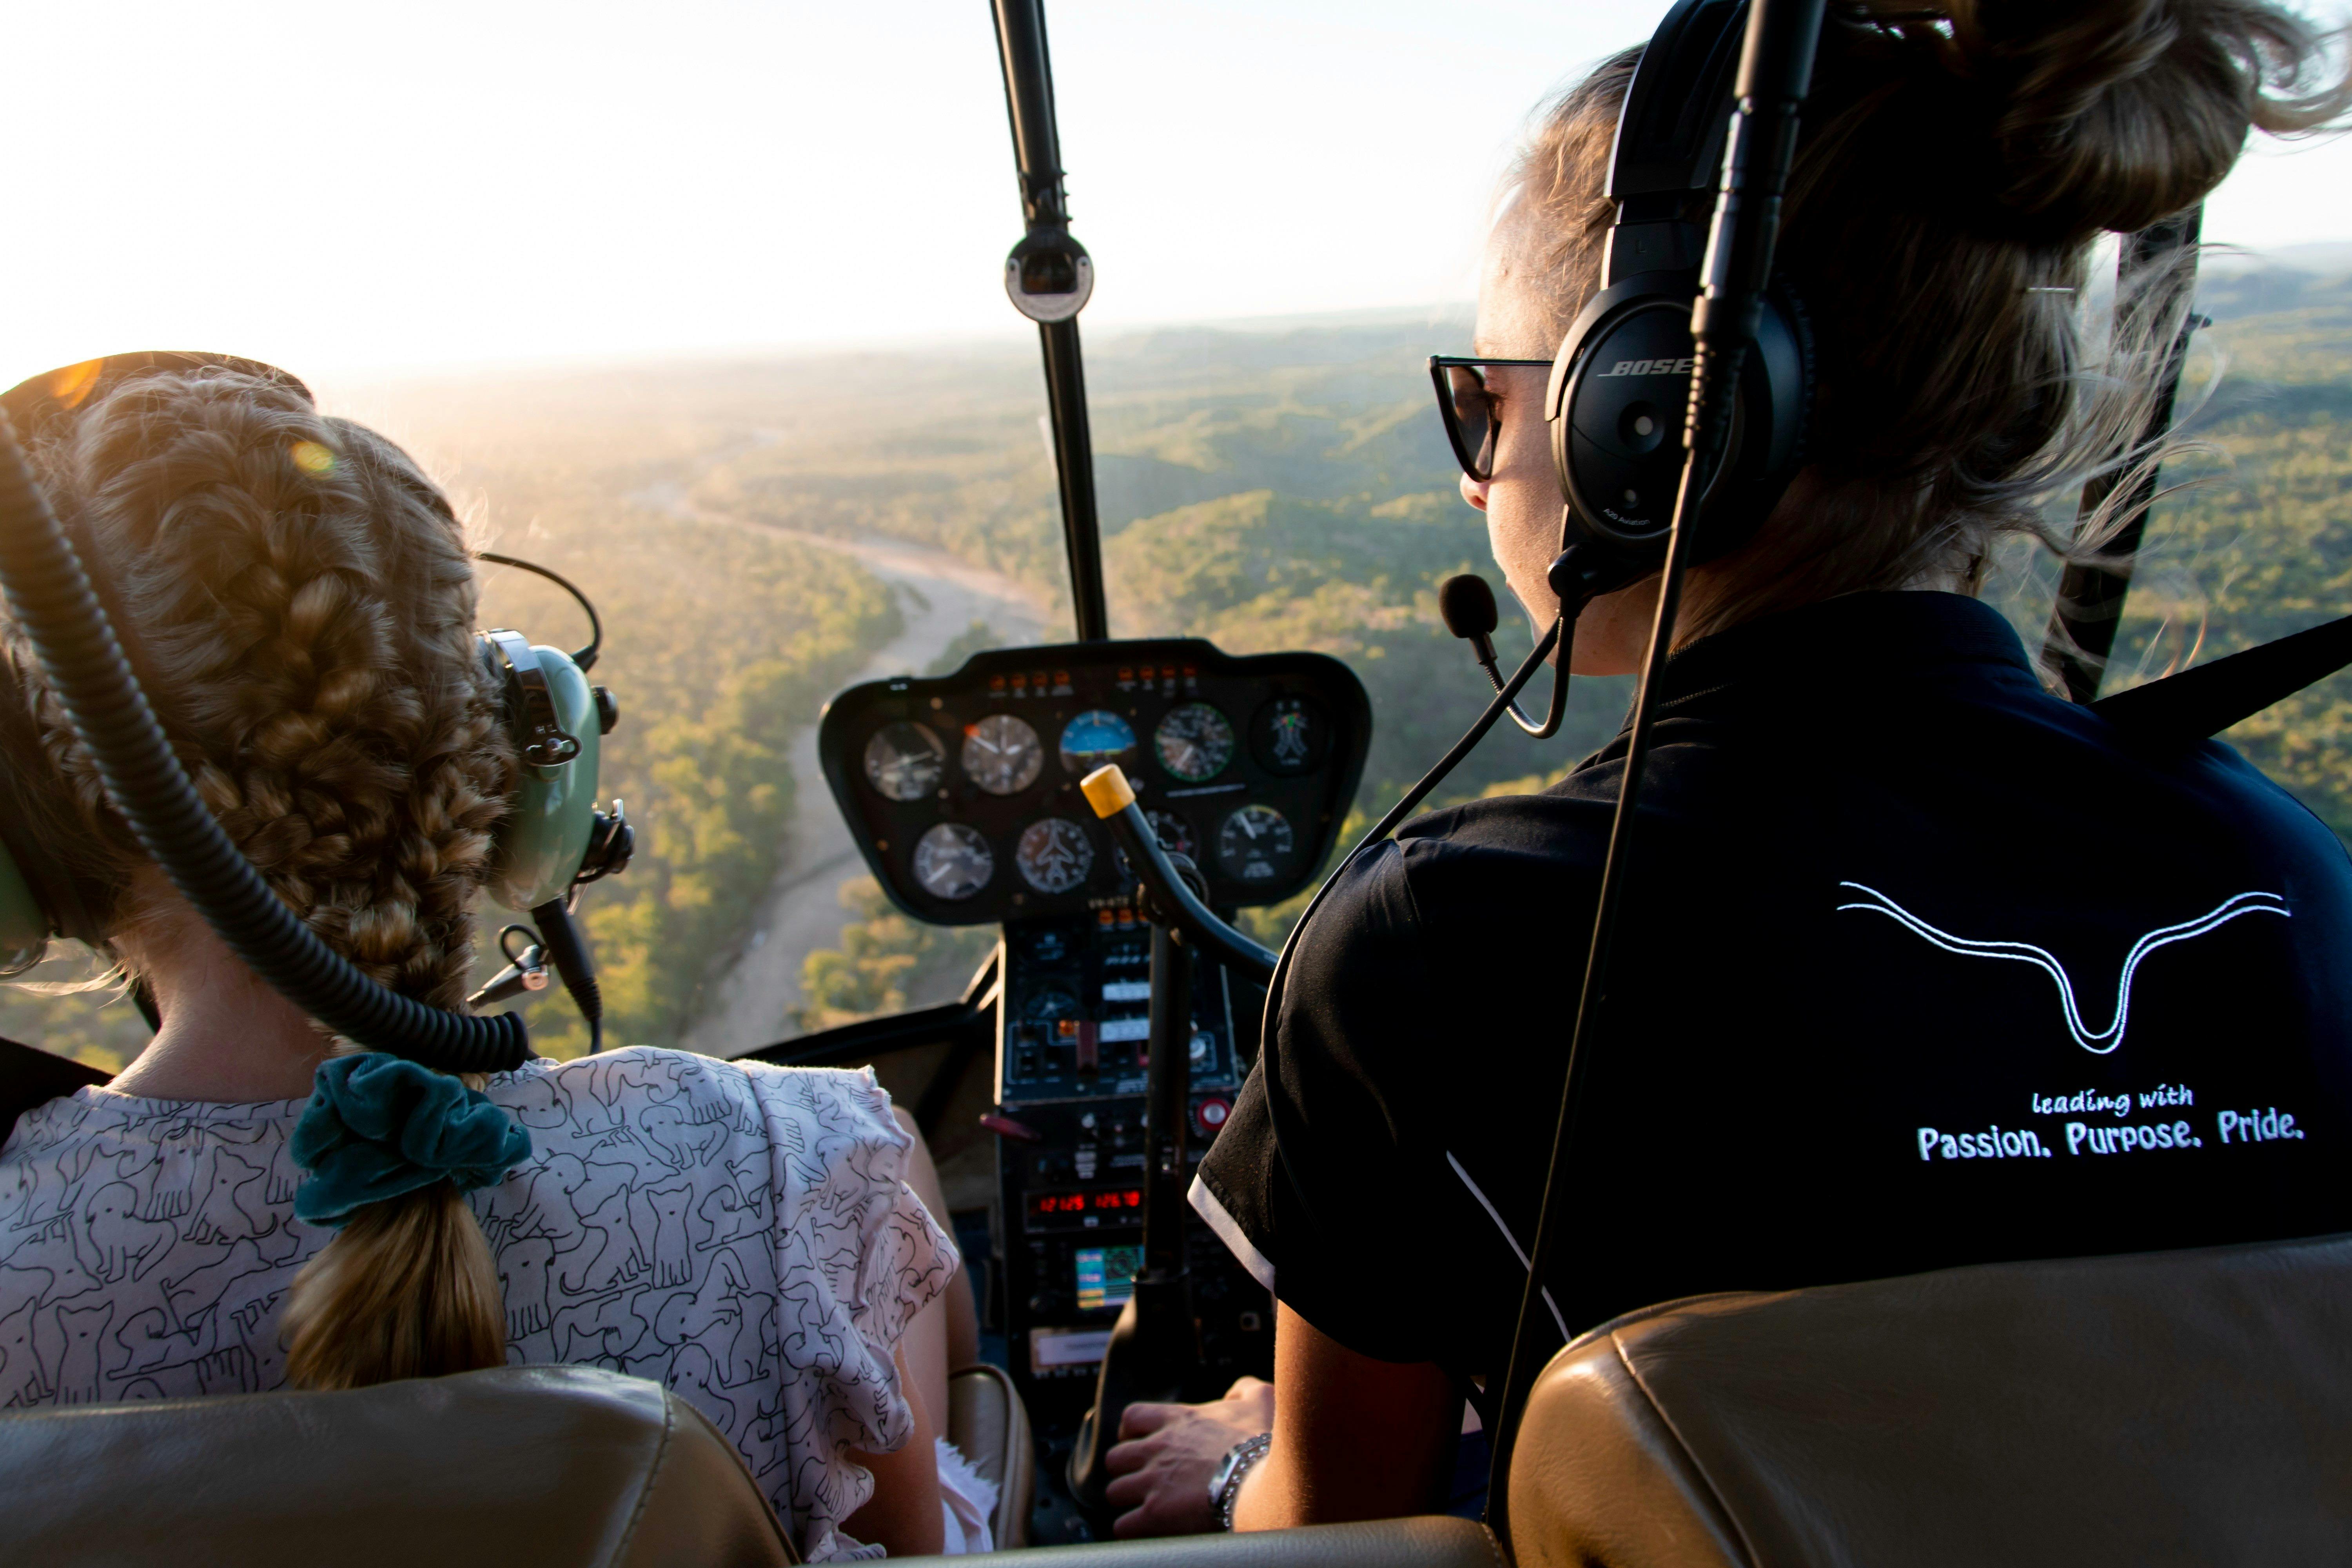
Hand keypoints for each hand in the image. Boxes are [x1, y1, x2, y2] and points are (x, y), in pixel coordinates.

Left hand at [1102, 1376, 1275, 1537]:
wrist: (1263, 1481)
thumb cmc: (1262, 1442)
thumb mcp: (1261, 1400)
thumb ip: (1245, 1390)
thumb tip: (1236, 1393)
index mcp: (1177, 1420)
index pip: (1132, 1417)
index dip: (1130, 1432)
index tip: (1141, 1442)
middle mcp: (1158, 1449)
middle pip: (1115, 1458)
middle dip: (1125, 1470)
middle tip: (1141, 1478)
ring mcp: (1154, 1482)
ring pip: (1115, 1491)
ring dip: (1127, 1500)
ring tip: (1142, 1505)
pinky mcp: (1155, 1514)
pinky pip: (1123, 1524)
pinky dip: (1131, 1528)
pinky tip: (1145, 1528)